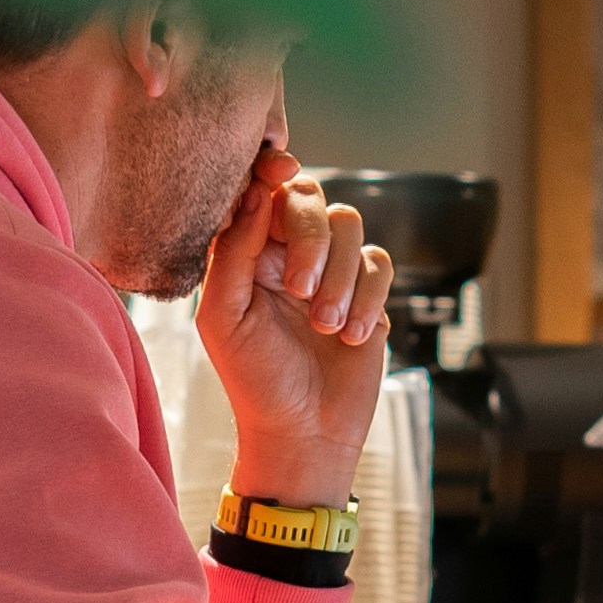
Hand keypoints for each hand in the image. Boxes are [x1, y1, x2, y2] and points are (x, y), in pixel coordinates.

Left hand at [197, 142, 394, 510]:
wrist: (304, 433)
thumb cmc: (253, 380)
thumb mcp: (224, 316)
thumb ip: (232, 251)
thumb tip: (255, 192)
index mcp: (245, 253)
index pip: (260, 191)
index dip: (271, 170)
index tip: (281, 169)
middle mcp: (288, 253)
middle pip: (309, 198)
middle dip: (311, 238)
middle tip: (300, 289)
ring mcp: (331, 271)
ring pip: (350, 224)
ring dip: (340, 277)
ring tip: (326, 327)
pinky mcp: (367, 292)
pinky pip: (379, 263)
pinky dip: (368, 297)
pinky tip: (352, 337)